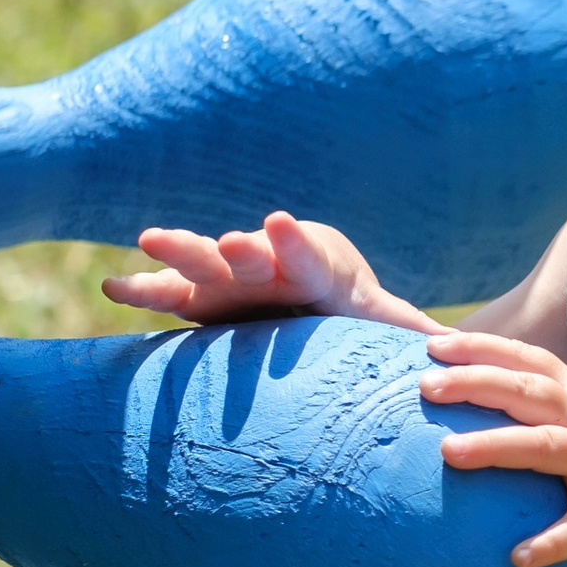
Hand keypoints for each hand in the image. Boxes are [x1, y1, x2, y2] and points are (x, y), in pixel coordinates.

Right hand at [102, 208, 428, 330]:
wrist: (301, 287)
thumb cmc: (344, 303)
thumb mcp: (376, 314)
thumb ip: (406, 328)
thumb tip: (456, 343)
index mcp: (315, 268)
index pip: (307, 252)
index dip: (293, 240)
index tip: (279, 223)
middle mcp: (267, 266)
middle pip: (251, 254)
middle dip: (238, 247)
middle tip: (227, 239)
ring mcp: (229, 280)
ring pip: (202, 264)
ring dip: (178, 253)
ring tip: (149, 239)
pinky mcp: (199, 300)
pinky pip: (167, 295)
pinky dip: (141, 290)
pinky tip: (110, 287)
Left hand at [419, 333, 566, 566]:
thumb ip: (545, 411)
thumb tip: (476, 406)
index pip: (526, 359)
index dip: (480, 348)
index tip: (431, 345)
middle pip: (528, 392)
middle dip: (475, 384)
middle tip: (425, 387)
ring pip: (545, 447)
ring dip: (497, 447)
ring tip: (449, 453)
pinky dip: (550, 542)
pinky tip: (516, 558)